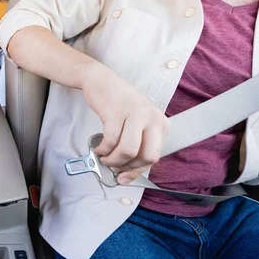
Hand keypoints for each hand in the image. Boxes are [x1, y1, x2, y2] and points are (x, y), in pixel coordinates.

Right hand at [81, 63, 169, 184]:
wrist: (101, 81)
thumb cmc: (118, 104)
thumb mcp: (135, 123)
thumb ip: (136, 146)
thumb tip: (126, 174)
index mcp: (160, 123)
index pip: (154, 156)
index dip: (137, 170)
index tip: (123, 177)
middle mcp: (152, 117)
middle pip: (146, 156)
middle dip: (126, 166)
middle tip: (113, 166)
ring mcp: (135, 113)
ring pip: (128, 151)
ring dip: (112, 159)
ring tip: (103, 157)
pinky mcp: (117, 112)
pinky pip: (111, 140)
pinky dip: (102, 148)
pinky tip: (98, 147)